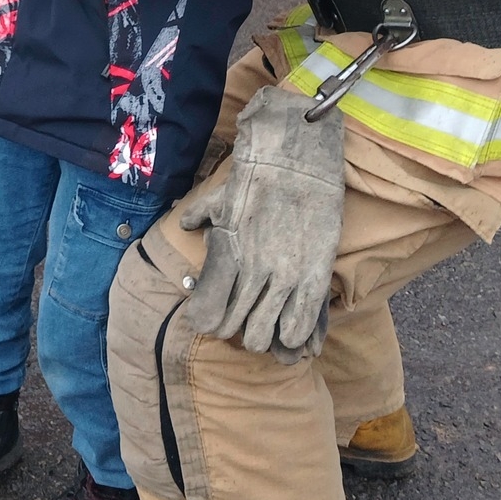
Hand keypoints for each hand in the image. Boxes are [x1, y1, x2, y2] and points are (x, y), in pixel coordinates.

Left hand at [178, 84, 345, 361]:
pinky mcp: (313, 278)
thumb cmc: (256, 178)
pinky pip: (300, 324)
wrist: (298, 163)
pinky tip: (290, 328)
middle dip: (236, 332)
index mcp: (226, 257)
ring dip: (264, 336)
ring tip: (267, 325)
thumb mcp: (219, 198)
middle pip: (237, 331)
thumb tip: (186, 225)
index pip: (208, 313)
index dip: (208, 322)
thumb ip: (198, 216)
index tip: (211, 319)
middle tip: (242, 321)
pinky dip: (292, 333)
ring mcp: (285, 279)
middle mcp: (252, 274)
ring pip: (266, 334)